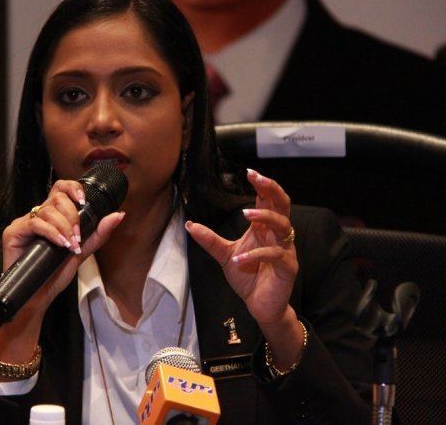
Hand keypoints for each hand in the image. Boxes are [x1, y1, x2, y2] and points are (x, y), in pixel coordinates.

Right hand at [0, 179, 123, 362]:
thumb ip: (99, 233)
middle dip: (73, 216)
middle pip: (57, 197)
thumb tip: (119, 215)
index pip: (61, 189)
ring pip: (48, 210)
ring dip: (64, 227)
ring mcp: (24, 223)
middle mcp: (38, 216)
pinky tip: (60, 244)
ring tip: (70, 245)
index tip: (85, 202)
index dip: (73, 188)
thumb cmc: (55, 274)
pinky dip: (51, 233)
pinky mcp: (13, 232)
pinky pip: (34, 223)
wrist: (38, 296)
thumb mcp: (81, 251)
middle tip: (78, 237)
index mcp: (53, 216)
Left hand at [185, 169, 297, 327]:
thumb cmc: (247, 277)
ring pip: (284, 225)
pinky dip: (256, 255)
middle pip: (282, 204)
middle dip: (271, 189)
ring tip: (246, 214)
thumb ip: (210, 240)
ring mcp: (285, 250)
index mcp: (264, 228)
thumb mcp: (225, 255)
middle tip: (257, 178)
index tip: (249, 172)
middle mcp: (277, 235)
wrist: (261, 305)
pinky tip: (238, 259)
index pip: (267, 200)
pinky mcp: (287, 267)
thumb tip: (189, 225)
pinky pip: (275, 255)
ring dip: (266, 217)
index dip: (262, 185)